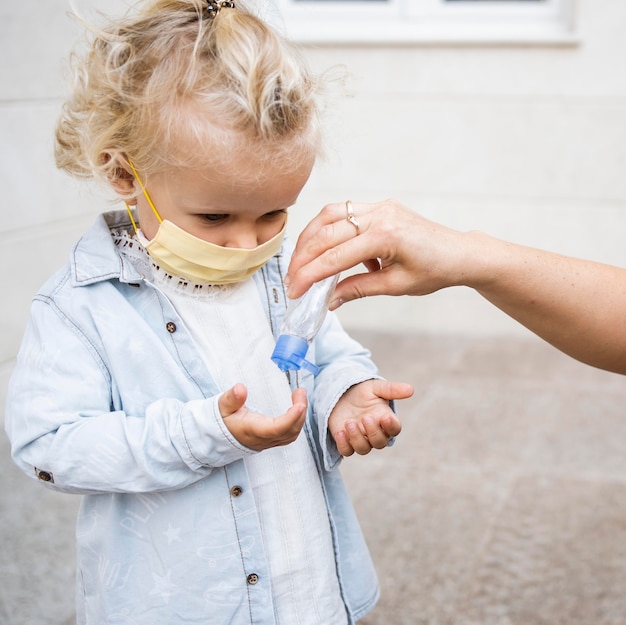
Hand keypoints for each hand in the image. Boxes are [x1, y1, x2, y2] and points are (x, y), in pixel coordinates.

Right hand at [219, 383, 307, 450]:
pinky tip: (297, 408)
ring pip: (292, 434)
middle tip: (300, 392)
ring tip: (300, 397)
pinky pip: (289, 435)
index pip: (276, 428)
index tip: (300, 404)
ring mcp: (269, 441)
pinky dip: (297, 422)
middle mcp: (264, 438)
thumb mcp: (222, 406)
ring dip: (301, 417)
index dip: (291, 418)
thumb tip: (240, 388)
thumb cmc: (223, 420)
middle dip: (300, 412)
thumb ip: (232, 398)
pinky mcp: (272, 440)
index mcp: (253, 430)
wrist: (218, 436)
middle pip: (289, 431)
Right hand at [285, 199, 470, 307]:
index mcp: (385, 236)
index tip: (294, 291)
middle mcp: (379, 215)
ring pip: (330, 215)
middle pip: (326, 233)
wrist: (458, 253)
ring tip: (299, 262)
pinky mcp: (379, 206)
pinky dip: (327, 229)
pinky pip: (343, 212)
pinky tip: (324, 248)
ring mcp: (379, 206)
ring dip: (310, 238)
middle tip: (291, 280)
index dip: (310, 275)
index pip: (335, 257)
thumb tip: (329, 300)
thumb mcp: (395, 286)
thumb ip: (358, 289)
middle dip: (303, 258)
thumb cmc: (434, 271)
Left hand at [328, 379, 413, 455]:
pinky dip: (344, 444)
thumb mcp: (375, 387)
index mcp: (386, 420)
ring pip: (363, 449)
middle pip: (380, 443)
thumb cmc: (362, 392)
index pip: (394, 429)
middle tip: (365, 417)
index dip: (391, 426)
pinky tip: (340, 432)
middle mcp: (375, 433)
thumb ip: (391, 389)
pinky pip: (346, 451)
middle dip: (373, 432)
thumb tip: (411, 389)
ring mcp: (361, 439)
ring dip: (357, 438)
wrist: (341, 394)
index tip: (385, 418)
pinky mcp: (346, 442)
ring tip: (349, 422)